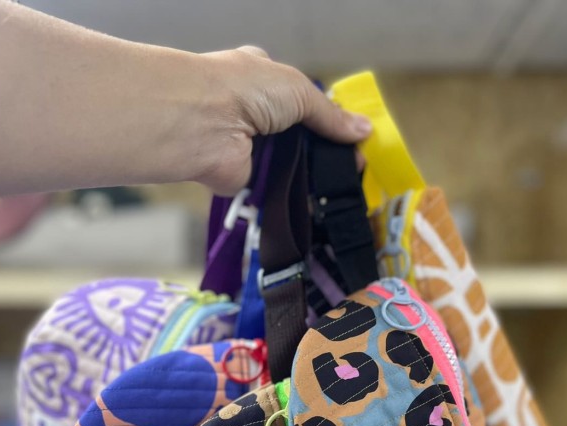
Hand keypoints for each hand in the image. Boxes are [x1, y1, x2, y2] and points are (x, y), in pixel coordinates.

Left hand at [191, 46, 371, 194]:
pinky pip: (276, 190)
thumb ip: (329, 114)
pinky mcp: (245, 179)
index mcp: (264, 81)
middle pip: (298, 137)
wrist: (203, 123)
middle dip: (324, 151)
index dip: (328, 121)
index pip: (302, 102)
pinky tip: (318, 202)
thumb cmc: (243, 90)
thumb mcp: (297, 90)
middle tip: (355, 168)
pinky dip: (294, 197)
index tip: (354, 139)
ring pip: (289, 165)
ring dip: (312, 175)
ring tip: (345, 186)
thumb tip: (362, 130)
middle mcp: (254, 114)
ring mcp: (250, 148)